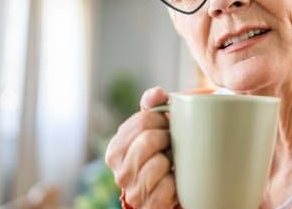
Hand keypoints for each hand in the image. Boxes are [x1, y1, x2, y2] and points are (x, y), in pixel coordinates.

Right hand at [105, 87, 177, 207]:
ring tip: (173, 160)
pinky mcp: (150, 205)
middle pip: (148, 140)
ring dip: (172, 160)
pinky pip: (167, 187)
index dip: (162, 119)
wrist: (169, 188)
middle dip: (167, 138)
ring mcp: (133, 190)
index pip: (142, 120)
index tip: (168, 125)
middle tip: (173, 142)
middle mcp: (119, 171)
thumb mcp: (153, 128)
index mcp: (116, 149)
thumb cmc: (161, 152)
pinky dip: (176, 182)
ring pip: (158, 163)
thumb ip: (152, 106)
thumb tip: (158, 93)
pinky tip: (175, 179)